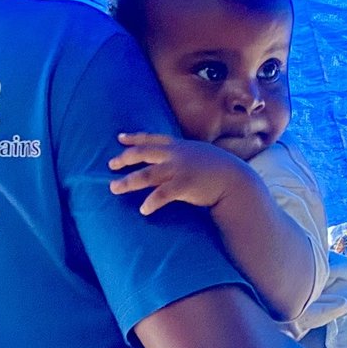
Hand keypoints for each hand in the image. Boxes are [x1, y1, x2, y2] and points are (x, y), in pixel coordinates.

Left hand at [109, 133, 249, 214]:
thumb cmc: (217, 170)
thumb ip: (183, 155)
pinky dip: (151, 202)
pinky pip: (163, 194)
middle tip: (111, 164)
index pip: (151, 139)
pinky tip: (143, 209)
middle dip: (124, 158)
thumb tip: (170, 160)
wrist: (235, 179)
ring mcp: (179, 169)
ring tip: (114, 188)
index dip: (134, 138)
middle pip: (143, 154)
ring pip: (147, 174)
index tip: (120, 138)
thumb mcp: (199, 154)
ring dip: (128, 181)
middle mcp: (176, 155)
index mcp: (178, 146)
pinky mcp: (184, 185)